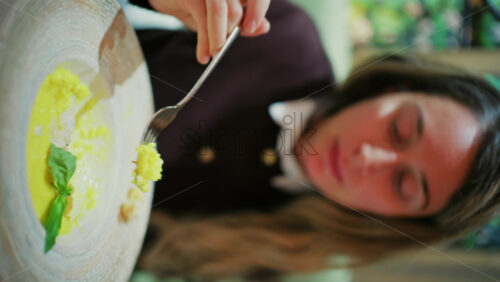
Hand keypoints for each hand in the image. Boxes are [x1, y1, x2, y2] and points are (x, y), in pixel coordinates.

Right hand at [149, 0, 270, 63]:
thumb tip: (264, 27)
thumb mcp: (221, 16)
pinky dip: (205, 43)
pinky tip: (203, 56)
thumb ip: (243, 22)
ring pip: (226, 13)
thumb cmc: (195, 5)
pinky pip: (204, 20)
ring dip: (220, 39)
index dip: (258, 10)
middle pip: (238, 9)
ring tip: (213, 53)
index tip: (251, 29)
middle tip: (222, 47)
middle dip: (231, 31)